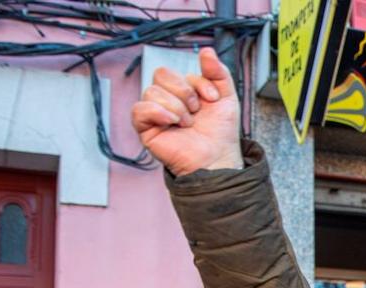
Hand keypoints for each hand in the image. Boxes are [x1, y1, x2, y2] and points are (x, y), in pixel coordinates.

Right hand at [132, 47, 242, 177]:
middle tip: (196, 111)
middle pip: (160, 74)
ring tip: (188, 123)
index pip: (178, 71)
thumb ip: (218, 72)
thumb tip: (207, 50)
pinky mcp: (147, 130)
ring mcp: (155, 114)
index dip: (197, 82)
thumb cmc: (221, 132)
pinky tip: (173, 122)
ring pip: (151, 91)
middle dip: (183, 91)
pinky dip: (157, 112)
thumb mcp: (226, 96)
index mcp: (182, 90)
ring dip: (176, 106)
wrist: (219, 158)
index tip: (213, 99)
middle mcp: (167, 100)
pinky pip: (139, 110)